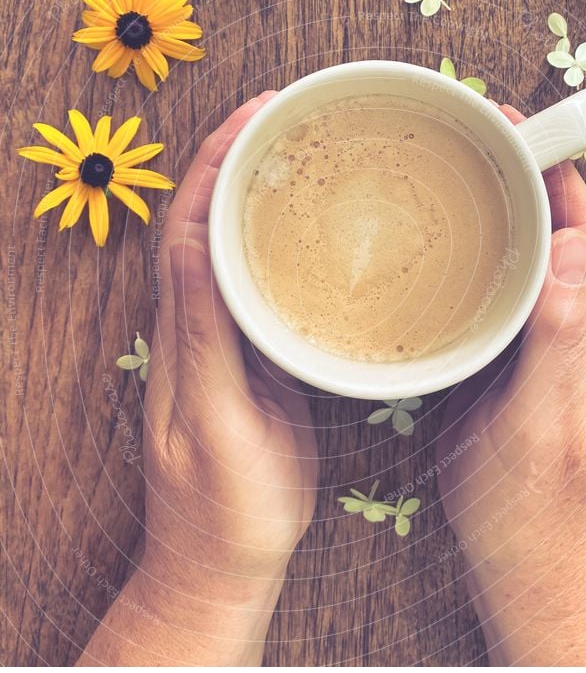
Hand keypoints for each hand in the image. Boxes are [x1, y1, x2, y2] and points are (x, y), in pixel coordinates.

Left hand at [78, 95, 316, 666]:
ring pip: (232, 242)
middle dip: (238, 156)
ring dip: (258, 190)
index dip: (215, 160)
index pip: (188, 222)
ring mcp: (225, 338)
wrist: (222, 558)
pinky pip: (258, 279)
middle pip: (206, 217)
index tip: (257, 114)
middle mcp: (197, 324)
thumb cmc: (224, 507)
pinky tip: (313, 231)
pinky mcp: (254, 357)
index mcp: (185, 332)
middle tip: (289, 114)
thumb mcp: (217, 426)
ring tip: (304, 151)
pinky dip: (279, 239)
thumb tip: (191, 247)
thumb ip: (205, 339)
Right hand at [437, 105, 585, 665]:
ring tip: (443, 176)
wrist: (520, 558)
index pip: (583, 232)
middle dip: (517, 179)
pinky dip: (463, 261)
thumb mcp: (545, 421)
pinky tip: (428, 255)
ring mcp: (526, 345)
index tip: (519, 128)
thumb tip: (578, 247)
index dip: (557, 175)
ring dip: (489, 214)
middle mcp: (561, 328)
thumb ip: (559, 338)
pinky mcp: (494, 364)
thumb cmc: (533, 501)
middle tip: (468, 136)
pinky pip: (485, 296)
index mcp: (584, 333)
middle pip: (549, 234)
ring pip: (515, 261)